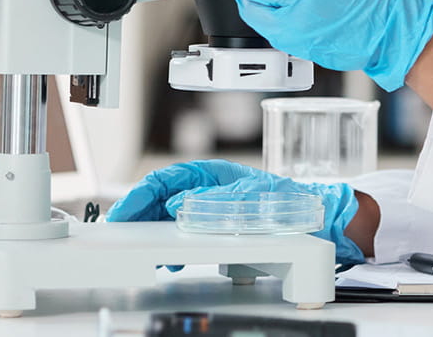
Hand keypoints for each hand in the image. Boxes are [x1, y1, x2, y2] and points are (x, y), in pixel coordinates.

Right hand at [105, 159, 364, 263]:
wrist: (313, 219)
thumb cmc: (284, 202)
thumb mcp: (249, 199)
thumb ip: (212, 201)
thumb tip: (178, 206)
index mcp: (210, 173)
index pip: (165, 180)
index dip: (140, 196)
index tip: (123, 213)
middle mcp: (205, 187)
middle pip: (161, 198)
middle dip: (138, 215)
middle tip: (119, 233)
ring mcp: (208, 206)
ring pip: (168, 216)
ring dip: (151, 231)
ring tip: (139, 249)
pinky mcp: (215, 226)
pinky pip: (183, 233)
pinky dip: (170, 246)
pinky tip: (168, 259)